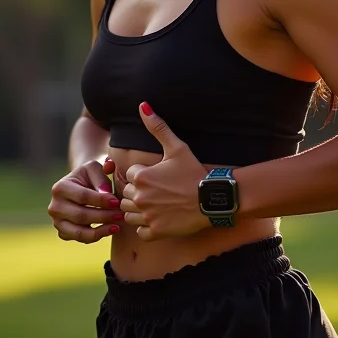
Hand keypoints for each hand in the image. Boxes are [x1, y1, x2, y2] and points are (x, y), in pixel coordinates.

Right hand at [48, 158, 123, 242]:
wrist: (81, 185)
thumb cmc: (90, 176)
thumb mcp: (95, 169)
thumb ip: (101, 177)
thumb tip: (105, 193)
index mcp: (60, 188)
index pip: (83, 197)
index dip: (101, 201)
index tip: (117, 202)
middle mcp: (55, 207)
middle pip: (81, 216)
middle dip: (104, 216)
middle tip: (121, 215)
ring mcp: (57, 222)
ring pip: (79, 232)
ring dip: (101, 230)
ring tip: (117, 226)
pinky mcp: (64, 233)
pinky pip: (81, 239)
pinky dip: (96, 236)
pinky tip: (109, 229)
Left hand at [120, 103, 210, 241]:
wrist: (211, 198)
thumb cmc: (194, 172)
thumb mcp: (177, 147)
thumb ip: (157, 127)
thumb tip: (142, 105)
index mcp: (141, 176)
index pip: (128, 175)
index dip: (141, 174)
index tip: (157, 175)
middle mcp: (140, 197)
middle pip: (126, 194)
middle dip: (137, 191)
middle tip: (157, 190)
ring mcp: (147, 216)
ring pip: (128, 213)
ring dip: (137, 209)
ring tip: (155, 203)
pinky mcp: (155, 232)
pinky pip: (139, 231)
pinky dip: (145, 227)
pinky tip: (157, 218)